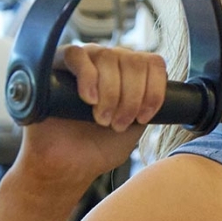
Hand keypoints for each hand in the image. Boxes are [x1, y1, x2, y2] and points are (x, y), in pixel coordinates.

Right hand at [10, 44, 166, 189]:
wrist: (65, 165)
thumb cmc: (99, 147)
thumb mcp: (135, 127)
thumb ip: (148, 106)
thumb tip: (165, 94)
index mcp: (130, 75)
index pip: (153, 62)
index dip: (154, 89)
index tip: (144, 118)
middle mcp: (109, 62)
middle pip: (133, 60)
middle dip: (131, 97)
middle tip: (119, 124)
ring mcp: (84, 60)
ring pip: (108, 56)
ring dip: (111, 92)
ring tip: (102, 119)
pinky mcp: (56, 63)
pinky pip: (77, 55)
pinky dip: (88, 77)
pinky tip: (89, 100)